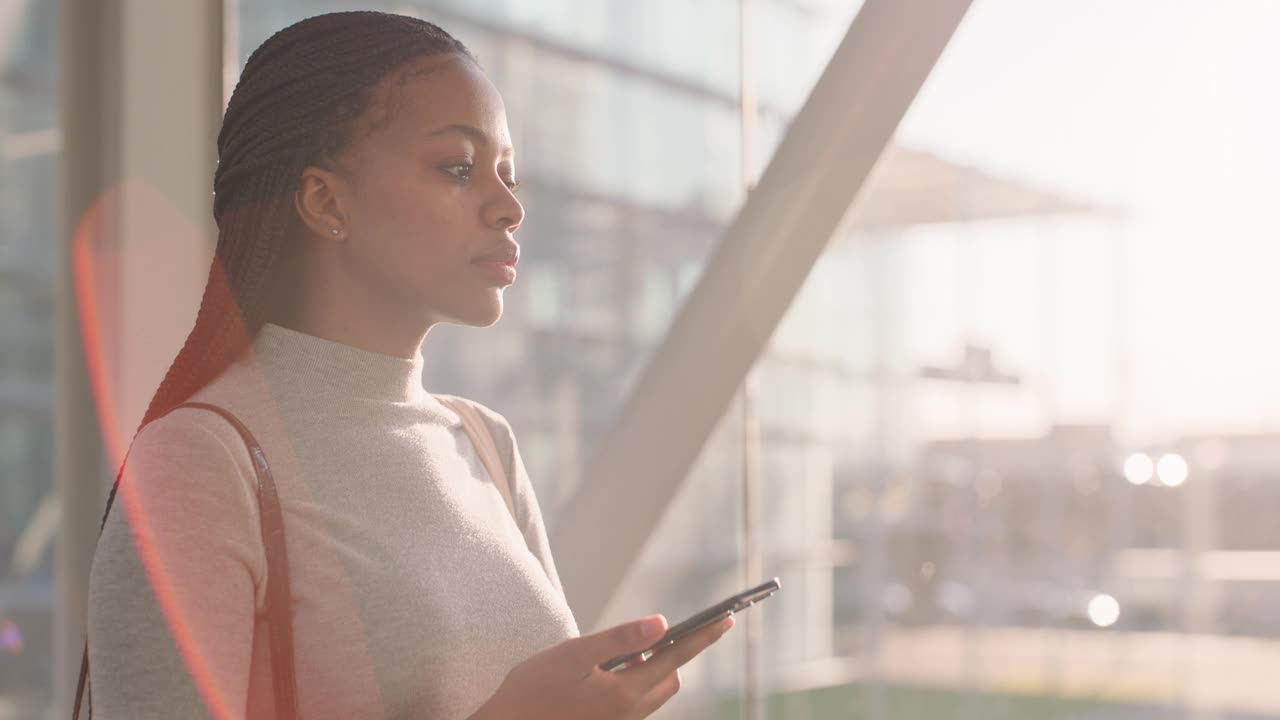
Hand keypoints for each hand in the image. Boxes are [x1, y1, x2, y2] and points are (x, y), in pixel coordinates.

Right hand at [474, 613, 734, 719]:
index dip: (703, 637)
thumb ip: (620, 639)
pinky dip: (632, 682)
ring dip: (650, 670)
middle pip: (669, 679)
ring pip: (652, 693)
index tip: (727, 618)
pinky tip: (603, 673)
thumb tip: (662, 623)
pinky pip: (633, 703)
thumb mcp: (573, 654)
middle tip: (662, 631)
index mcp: (624, 693)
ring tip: (624, 652)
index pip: (676, 657)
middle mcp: (628, 714)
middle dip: (673, 654)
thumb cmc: (532, 690)